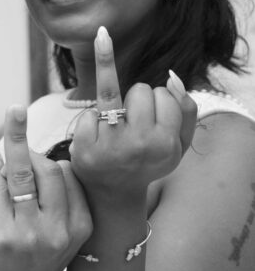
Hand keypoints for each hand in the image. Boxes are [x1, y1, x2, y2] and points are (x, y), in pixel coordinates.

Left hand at [0, 105, 91, 270]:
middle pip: (48, 169)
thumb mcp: (62, 235)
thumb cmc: (35, 260)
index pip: (70, 175)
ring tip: (11, 121)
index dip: (53, 159)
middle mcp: (59, 231)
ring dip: (13, 143)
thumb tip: (40, 152)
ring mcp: (29, 234)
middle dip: (31, 147)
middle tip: (19, 139)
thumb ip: (58, 198)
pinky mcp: (1, 235)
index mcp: (80, 227)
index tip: (42, 154)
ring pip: (22, 173)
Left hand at [70, 26, 196, 200]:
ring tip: (114, 125)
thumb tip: (173, 76)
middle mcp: (140, 145)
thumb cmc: (149, 160)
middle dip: (136, 100)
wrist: (116, 193)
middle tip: (133, 123)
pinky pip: (87, 112)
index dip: (157, 102)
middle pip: (140, 89)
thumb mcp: (178, 143)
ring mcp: (110, 145)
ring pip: (110, 91)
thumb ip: (186, 109)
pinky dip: (91, 120)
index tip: (154, 119)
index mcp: (166, 144)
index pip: (164, 94)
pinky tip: (97, 138)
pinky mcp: (84, 148)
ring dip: (113, 106)